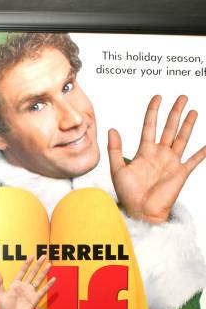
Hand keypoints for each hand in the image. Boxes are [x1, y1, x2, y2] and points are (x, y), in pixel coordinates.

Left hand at [0, 255, 55, 308]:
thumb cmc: (4, 308)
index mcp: (15, 284)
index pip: (22, 271)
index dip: (27, 264)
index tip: (31, 256)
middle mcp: (24, 286)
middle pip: (32, 273)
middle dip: (38, 265)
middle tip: (43, 256)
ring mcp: (30, 292)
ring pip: (39, 279)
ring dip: (44, 272)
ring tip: (49, 264)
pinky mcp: (35, 298)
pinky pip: (43, 290)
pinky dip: (48, 284)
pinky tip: (53, 279)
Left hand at [108, 95, 205, 223]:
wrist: (140, 212)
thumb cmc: (128, 194)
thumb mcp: (118, 170)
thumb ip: (115, 150)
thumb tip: (112, 129)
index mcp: (144, 152)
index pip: (150, 126)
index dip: (153, 111)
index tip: (158, 97)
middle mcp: (159, 154)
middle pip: (169, 128)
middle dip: (175, 112)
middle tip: (182, 97)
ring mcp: (171, 162)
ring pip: (182, 138)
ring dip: (188, 125)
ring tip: (193, 110)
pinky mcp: (181, 173)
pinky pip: (194, 160)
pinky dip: (203, 152)